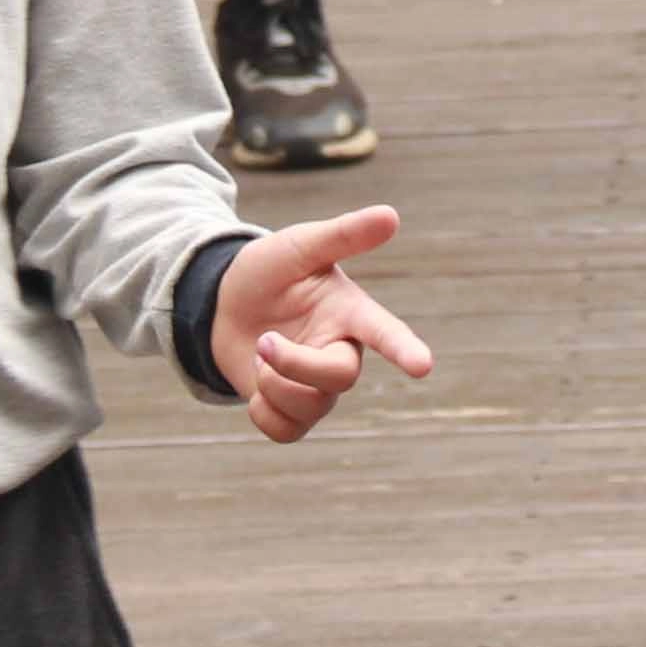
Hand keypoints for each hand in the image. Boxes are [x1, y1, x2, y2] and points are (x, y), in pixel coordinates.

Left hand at [209, 202, 435, 443]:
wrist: (223, 303)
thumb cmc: (269, 270)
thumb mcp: (300, 246)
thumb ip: (343, 235)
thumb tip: (392, 215)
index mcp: (351, 313)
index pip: (386, 333)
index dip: (403, 349)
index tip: (422, 366)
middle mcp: (342, 352)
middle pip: (341, 377)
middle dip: (295, 364)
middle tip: (263, 341)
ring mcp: (318, 386)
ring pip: (311, 407)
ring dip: (273, 384)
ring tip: (259, 354)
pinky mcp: (293, 410)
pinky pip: (287, 432)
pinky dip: (263, 413)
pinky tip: (257, 386)